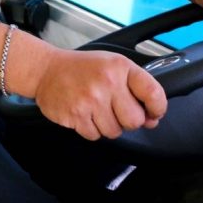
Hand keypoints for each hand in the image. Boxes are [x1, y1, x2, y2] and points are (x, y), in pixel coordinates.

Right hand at [34, 49, 166, 140]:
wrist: (45, 69)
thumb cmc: (82, 69)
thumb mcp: (112, 66)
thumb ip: (136, 89)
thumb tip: (152, 119)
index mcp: (119, 67)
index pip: (153, 93)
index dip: (157, 108)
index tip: (152, 112)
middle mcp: (106, 82)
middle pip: (135, 120)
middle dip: (127, 120)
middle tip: (114, 109)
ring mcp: (89, 100)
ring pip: (114, 132)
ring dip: (107, 125)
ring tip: (95, 109)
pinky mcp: (75, 115)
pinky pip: (94, 136)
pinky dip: (90, 129)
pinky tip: (83, 113)